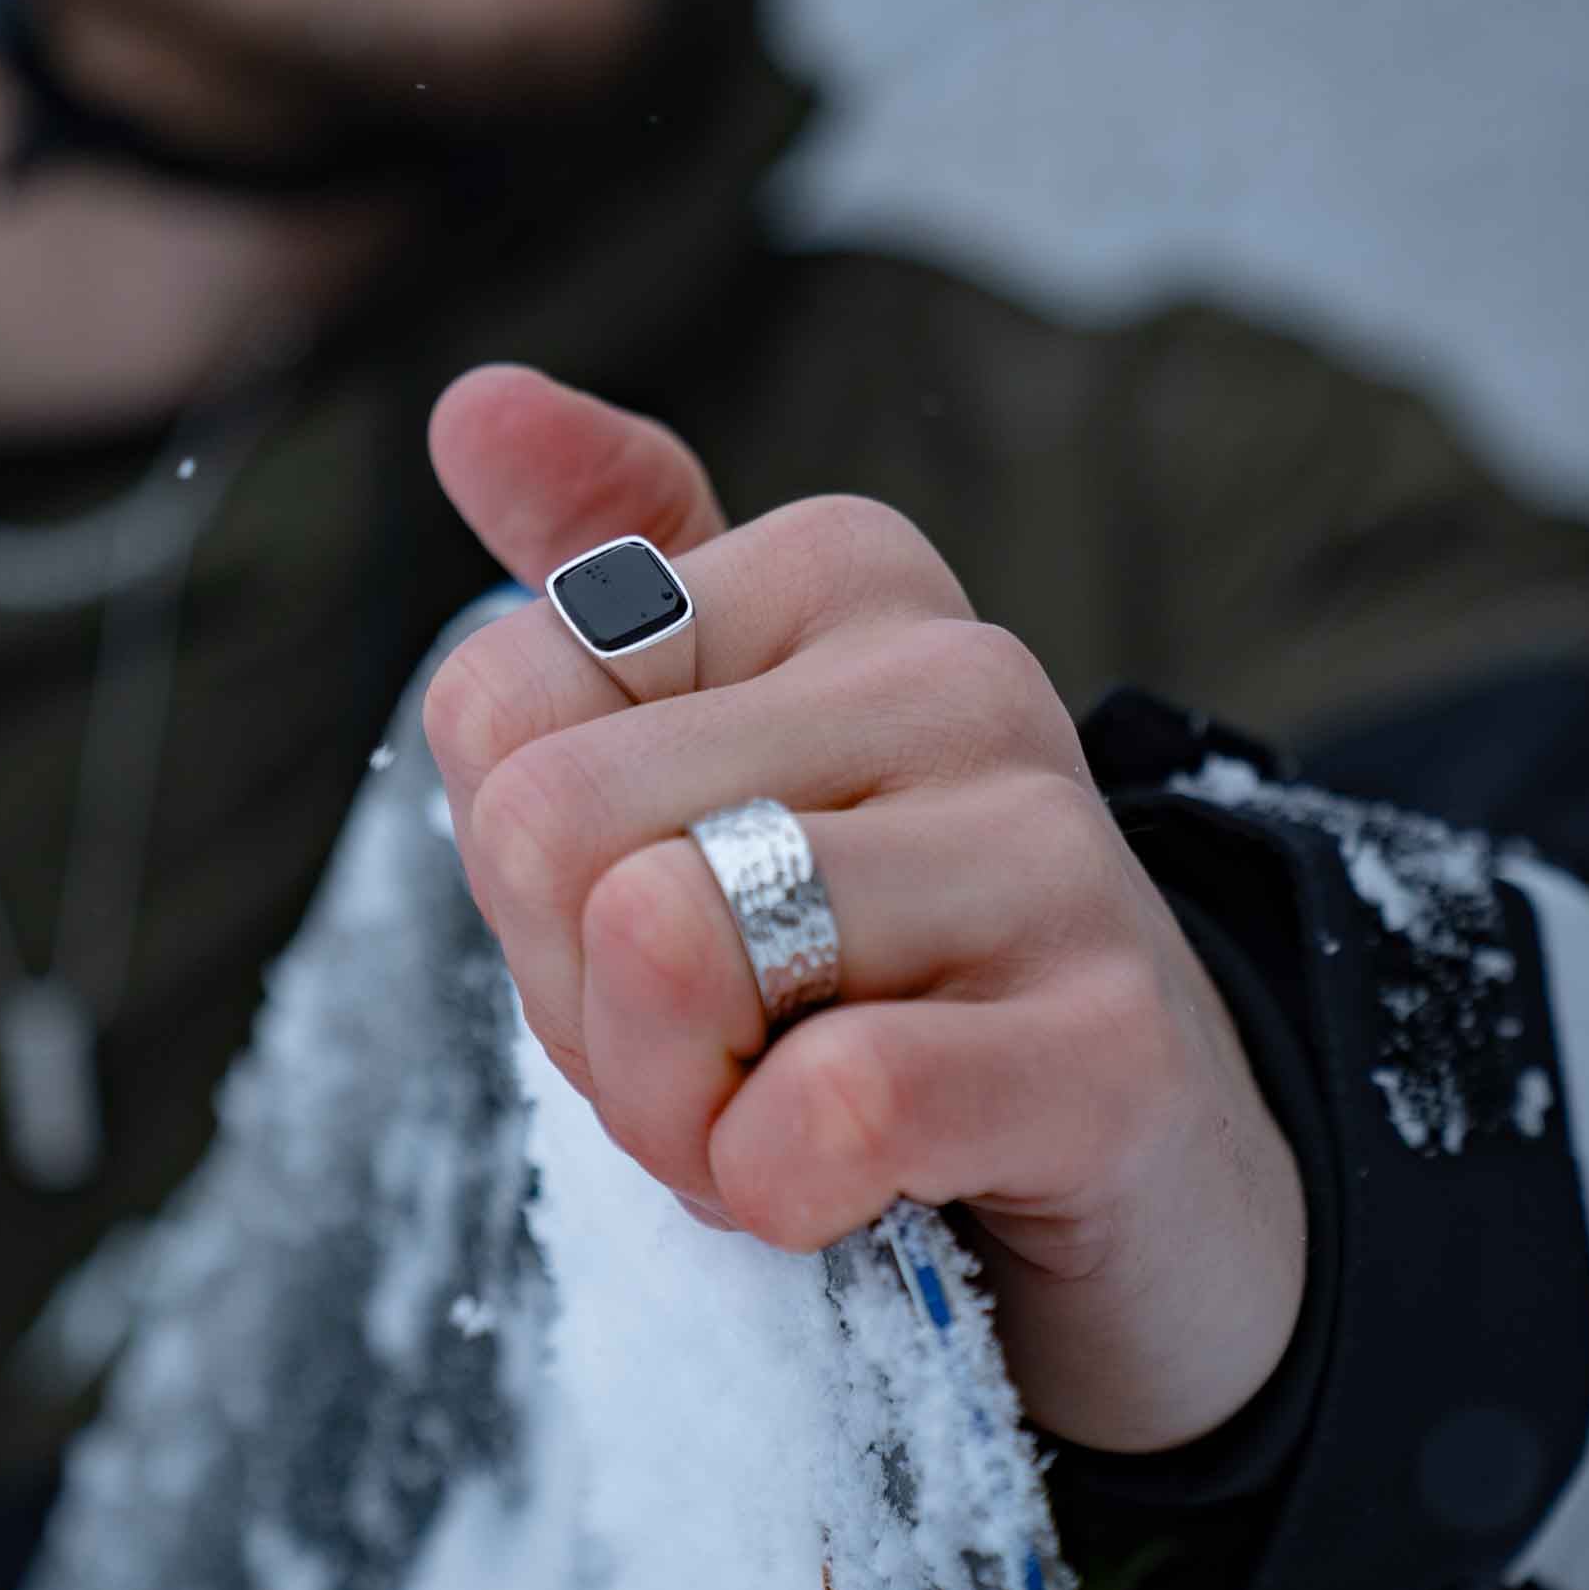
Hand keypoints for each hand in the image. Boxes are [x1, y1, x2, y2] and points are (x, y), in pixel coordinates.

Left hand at [422, 365, 1306, 1454]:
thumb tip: (471, 405)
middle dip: (581, 1002)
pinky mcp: (1110, 1035)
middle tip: (713, 1044)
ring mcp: (1049, 842)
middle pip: (551, 830)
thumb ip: (600, 575)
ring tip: (775, 1108)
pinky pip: (835, 1100)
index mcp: (840, 571)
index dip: (521, 876)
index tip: (648, 922)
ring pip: (665, 946)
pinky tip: (848, 1184)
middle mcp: (956, 667)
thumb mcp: (714, 748)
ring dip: (670, 1107)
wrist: (1117, 1138)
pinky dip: (777, 1184)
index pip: (499, 703)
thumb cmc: (864, 945)